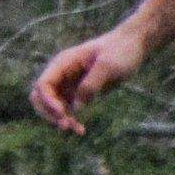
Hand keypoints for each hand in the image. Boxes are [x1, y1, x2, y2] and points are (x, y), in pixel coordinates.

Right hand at [31, 24, 148, 133]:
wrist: (134, 44)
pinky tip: (81, 129)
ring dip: (60, 119)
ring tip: (77, 130)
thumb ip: (90, 85)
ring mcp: (68, 83)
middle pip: (40, 97)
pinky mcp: (78, 91)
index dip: (48, 101)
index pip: (44, 84)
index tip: (63, 113)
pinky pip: (67, 109)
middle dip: (49, 113)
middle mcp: (61, 74)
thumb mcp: (108, 66)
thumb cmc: (121, 51)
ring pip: (52, 106)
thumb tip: (76, 107)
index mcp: (63, 63)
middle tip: (65, 125)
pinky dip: (71, 119)